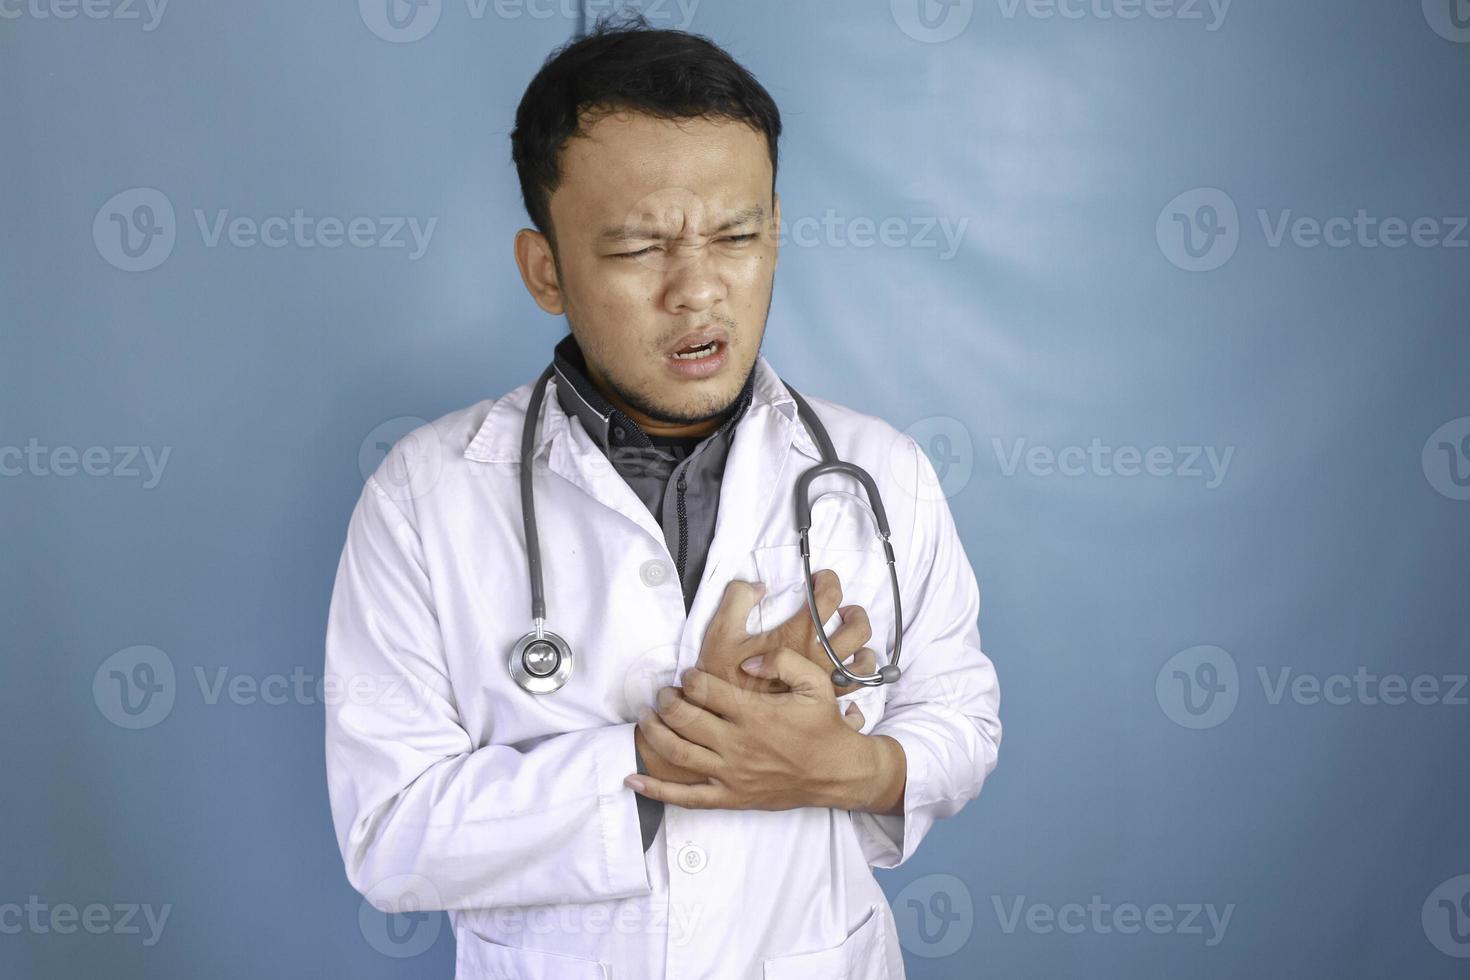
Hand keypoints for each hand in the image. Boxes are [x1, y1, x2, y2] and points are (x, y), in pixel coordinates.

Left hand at [635, 575, 869, 786]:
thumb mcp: (815, 681)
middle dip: (666, 701)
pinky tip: (633, 779)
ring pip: (678, 753)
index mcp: (754, 714)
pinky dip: (657, 790)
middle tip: (663, 693)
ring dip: (655, 733)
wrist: (838, 772)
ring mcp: (732, 773)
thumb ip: (782, 661)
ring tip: (647, 718)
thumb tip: (747, 660)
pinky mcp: (731, 797)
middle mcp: (738, 744)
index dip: (690, 678)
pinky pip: (687, 798)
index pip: (705, 690)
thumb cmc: (824, 726)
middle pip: (684, 718)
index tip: (688, 674)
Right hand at [694, 572, 878, 702]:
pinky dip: (858, 678)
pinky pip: (856, 690)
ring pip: (863, 663)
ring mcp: (824, 684)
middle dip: (854, 613)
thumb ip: (737, 600)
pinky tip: (848, 671)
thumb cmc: (724, 678)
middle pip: (856, 630)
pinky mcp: (825, 703)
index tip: (820, 580)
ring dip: (862, 646)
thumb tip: (758, 587)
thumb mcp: (720, 633)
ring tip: (849, 639)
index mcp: (796, 637)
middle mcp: (817, 660)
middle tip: (841, 610)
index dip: (828, 581)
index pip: (828, 599)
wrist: (726, 721)